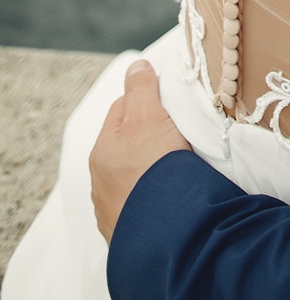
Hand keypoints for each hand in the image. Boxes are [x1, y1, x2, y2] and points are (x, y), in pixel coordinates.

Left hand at [89, 59, 191, 242]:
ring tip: (177, 168)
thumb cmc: (154, 168)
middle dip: (148, 137)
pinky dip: (155, 198)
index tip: (170, 101)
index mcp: (103, 150)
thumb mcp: (149, 117)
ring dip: (150, 171)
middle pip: (127, 145)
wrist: (164, 232)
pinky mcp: (129, 234)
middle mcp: (100, 181)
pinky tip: (171, 197)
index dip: (147, 100)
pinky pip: (142, 206)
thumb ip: (141, 89)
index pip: (122, 109)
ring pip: (133, 178)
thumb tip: (136, 65)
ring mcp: (113, 211)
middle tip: (178, 133)